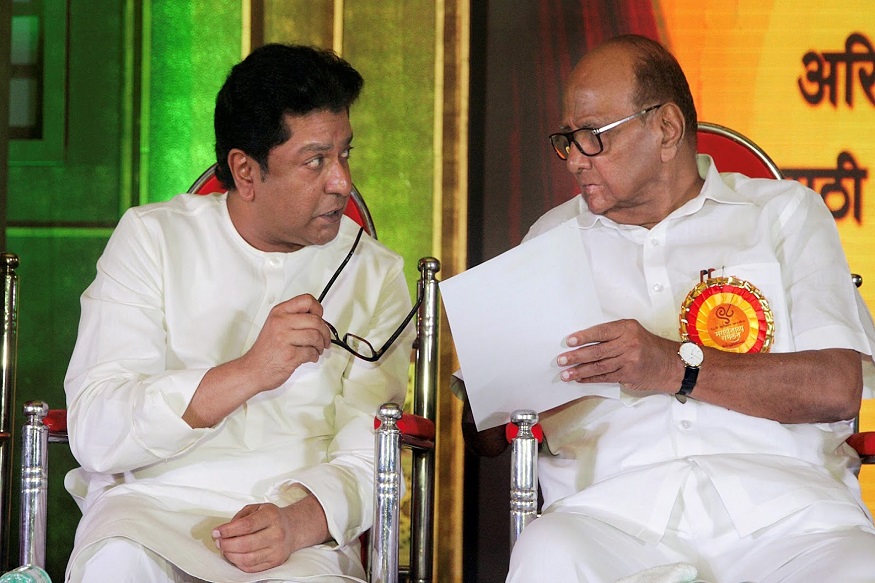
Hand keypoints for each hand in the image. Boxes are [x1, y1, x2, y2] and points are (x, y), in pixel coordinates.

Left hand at [212, 497, 327, 572]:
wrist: (292, 528)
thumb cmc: (271, 518)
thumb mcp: (257, 508)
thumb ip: (240, 517)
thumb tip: (224, 531)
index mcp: (271, 516)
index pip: (246, 525)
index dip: (228, 530)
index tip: (216, 532)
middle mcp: (277, 533)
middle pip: (245, 544)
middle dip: (226, 544)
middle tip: (218, 542)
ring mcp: (277, 550)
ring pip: (247, 558)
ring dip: (230, 555)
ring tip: (225, 549)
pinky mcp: (275, 562)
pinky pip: (251, 567)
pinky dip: (239, 563)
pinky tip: (235, 556)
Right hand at [239, 294, 331, 393]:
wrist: (252, 370)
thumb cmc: (265, 350)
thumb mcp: (275, 325)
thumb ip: (293, 318)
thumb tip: (317, 318)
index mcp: (279, 313)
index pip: (306, 300)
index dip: (318, 309)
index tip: (320, 317)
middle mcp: (281, 323)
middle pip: (316, 320)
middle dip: (325, 332)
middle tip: (324, 339)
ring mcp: (284, 339)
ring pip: (316, 336)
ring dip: (321, 345)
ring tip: (317, 349)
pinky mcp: (289, 355)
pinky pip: (311, 352)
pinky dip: (314, 356)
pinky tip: (310, 356)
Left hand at [557, 319, 679, 392]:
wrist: (670, 364)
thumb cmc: (647, 346)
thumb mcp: (632, 332)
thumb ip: (612, 334)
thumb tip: (584, 342)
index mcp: (627, 328)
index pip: (601, 332)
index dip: (583, 337)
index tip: (569, 341)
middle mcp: (628, 343)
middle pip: (597, 350)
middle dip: (576, 356)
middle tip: (561, 360)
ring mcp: (629, 360)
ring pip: (599, 366)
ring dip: (580, 371)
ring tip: (565, 373)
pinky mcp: (628, 375)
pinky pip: (605, 377)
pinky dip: (590, 378)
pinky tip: (579, 378)